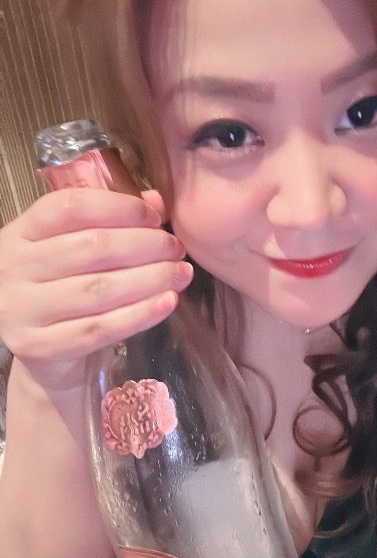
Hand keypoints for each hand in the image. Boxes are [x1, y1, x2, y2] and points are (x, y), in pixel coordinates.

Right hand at [0, 188, 191, 388]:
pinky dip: (141, 314)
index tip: (155, 217)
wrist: (44, 355)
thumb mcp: (76, 250)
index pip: (70, 207)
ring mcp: (22, 309)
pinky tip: (167, 302)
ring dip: (150, 279)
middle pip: (90, 247)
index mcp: (22, 232)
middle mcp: (14, 267)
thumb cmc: (64, 292)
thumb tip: (156, 201)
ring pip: (99, 289)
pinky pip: (101, 328)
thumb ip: (112, 222)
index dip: (119, 207)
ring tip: (179, 274)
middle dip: (145, 245)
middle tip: (175, 248)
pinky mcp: (41, 347)